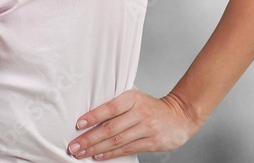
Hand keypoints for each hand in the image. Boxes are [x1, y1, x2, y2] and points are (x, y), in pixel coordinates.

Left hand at [67, 88, 203, 159]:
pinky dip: (111, 154)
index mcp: (132, 98)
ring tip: (81, 153)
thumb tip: (89, 113)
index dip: (93, 117)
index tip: (78, 125)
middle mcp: (140, 113)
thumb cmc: (151, 106)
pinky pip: (127, 149)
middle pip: (110, 128)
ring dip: (96, 149)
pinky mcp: (152, 143)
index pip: (109, 108)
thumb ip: (116, 103)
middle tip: (74, 146)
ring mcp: (147, 128)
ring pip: (117, 141)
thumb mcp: (135, 97)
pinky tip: (98, 156)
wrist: (180, 116)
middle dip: (89, 139)